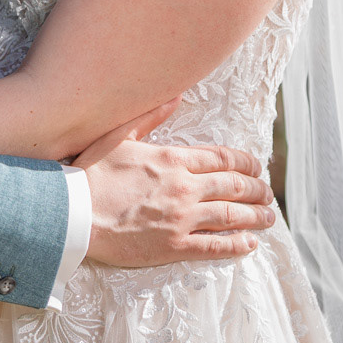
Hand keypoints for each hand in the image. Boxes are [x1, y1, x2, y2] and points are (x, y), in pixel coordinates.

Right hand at [75, 103, 274, 267]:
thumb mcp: (118, 136)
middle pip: (235, 187)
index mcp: (173, 160)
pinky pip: (216, 247)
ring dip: (256, 216)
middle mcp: (185, 188)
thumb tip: (176, 96)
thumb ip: (150, 117)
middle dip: (257, 190)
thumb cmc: (91, 173)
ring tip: (269, 218)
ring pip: (232, 216)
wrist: (74, 213)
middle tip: (267, 193)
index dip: (245, 163)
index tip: (257, 167)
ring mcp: (182, 219)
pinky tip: (251, 243)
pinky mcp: (175, 246)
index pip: (222, 159)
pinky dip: (238, 245)